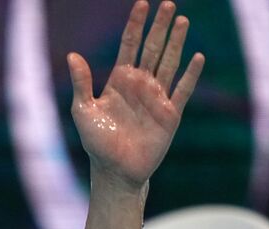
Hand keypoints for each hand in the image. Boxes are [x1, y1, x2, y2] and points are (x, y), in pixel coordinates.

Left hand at [67, 0, 203, 189]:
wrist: (115, 171)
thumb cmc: (97, 143)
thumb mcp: (83, 111)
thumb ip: (81, 83)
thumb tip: (72, 55)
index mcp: (120, 80)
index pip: (130, 45)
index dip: (135, 25)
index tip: (142, 4)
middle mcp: (140, 84)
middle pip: (153, 48)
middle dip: (160, 26)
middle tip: (169, 4)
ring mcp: (157, 97)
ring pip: (170, 62)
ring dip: (176, 42)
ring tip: (182, 21)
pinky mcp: (170, 113)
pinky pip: (183, 89)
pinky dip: (190, 74)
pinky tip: (197, 57)